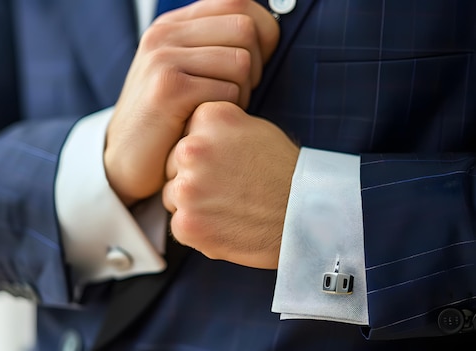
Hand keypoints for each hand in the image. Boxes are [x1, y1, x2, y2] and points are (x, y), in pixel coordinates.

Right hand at [104, 0, 279, 205]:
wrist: (125, 162)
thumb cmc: (167, 122)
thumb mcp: (185, 73)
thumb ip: (215, 46)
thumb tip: (267, 31)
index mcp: (172, 25)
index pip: (238, 2)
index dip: (262, 32)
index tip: (254, 65)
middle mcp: (164, 34)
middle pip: (244, 28)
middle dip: (256, 66)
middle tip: (237, 94)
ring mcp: (163, 59)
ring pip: (241, 61)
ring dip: (243, 93)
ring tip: (220, 111)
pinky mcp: (169, 89)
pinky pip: (229, 91)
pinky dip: (229, 113)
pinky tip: (209, 124)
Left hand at [163, 101, 299, 268]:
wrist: (306, 217)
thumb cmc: (282, 172)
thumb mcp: (252, 128)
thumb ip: (215, 128)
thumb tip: (185, 133)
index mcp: (208, 117)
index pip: (184, 133)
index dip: (203, 151)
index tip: (225, 162)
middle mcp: (192, 148)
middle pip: (172, 164)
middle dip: (192, 176)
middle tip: (228, 187)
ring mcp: (186, 187)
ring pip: (172, 194)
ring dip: (193, 203)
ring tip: (229, 206)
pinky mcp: (186, 222)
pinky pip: (179, 223)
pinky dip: (198, 228)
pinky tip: (225, 224)